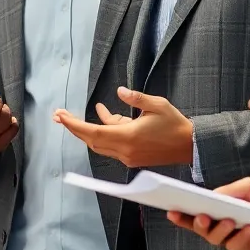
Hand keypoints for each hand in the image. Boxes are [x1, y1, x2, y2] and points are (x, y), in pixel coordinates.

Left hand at [53, 87, 192, 167]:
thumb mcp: (157, 104)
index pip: (93, 133)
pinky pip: (111, 144)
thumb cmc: (175, 124)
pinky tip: (104, 113)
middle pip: (91, 140)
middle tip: (59, 115)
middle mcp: (125, 151)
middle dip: (74, 128)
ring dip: (87, 130)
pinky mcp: (132, 158)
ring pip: (100, 143)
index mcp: (128, 138)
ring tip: (74, 116)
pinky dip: (105, 131)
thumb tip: (119, 91)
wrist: (190, 146)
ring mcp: (128, 157)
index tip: (61, 117)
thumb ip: (136, 98)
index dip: (74, 125)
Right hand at [166, 177, 249, 249]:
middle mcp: (219, 223)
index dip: (180, 214)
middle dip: (198, 223)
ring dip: (221, 230)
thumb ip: (229, 190)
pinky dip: (241, 236)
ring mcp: (230, 237)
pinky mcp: (243, 247)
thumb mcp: (249, 187)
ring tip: (232, 221)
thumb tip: (210, 196)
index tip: (171, 210)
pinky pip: (235, 245)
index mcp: (216, 208)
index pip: (193, 212)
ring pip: (215, 238)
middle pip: (199, 228)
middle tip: (204, 217)